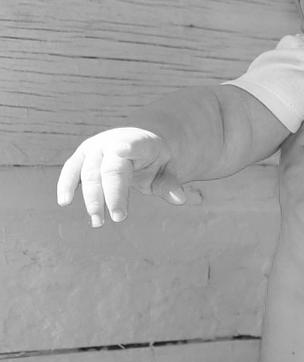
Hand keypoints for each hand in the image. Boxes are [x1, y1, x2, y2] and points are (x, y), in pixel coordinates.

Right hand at [56, 128, 186, 226]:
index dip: (127, 148)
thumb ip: (170, 183)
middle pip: (109, 168)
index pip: (133, 145)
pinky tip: (64, 202)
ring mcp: (95, 147)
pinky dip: (66, 184)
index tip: (121, 150)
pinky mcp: (82, 156)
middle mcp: (113, 141)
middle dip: (113, 194)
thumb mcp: (170, 169)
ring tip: (98, 222)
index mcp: (139, 142)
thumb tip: (180, 199)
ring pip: (88, 172)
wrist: (142, 139)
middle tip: (119, 218)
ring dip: (91, 198)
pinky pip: (72, 170)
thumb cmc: (158, 159)